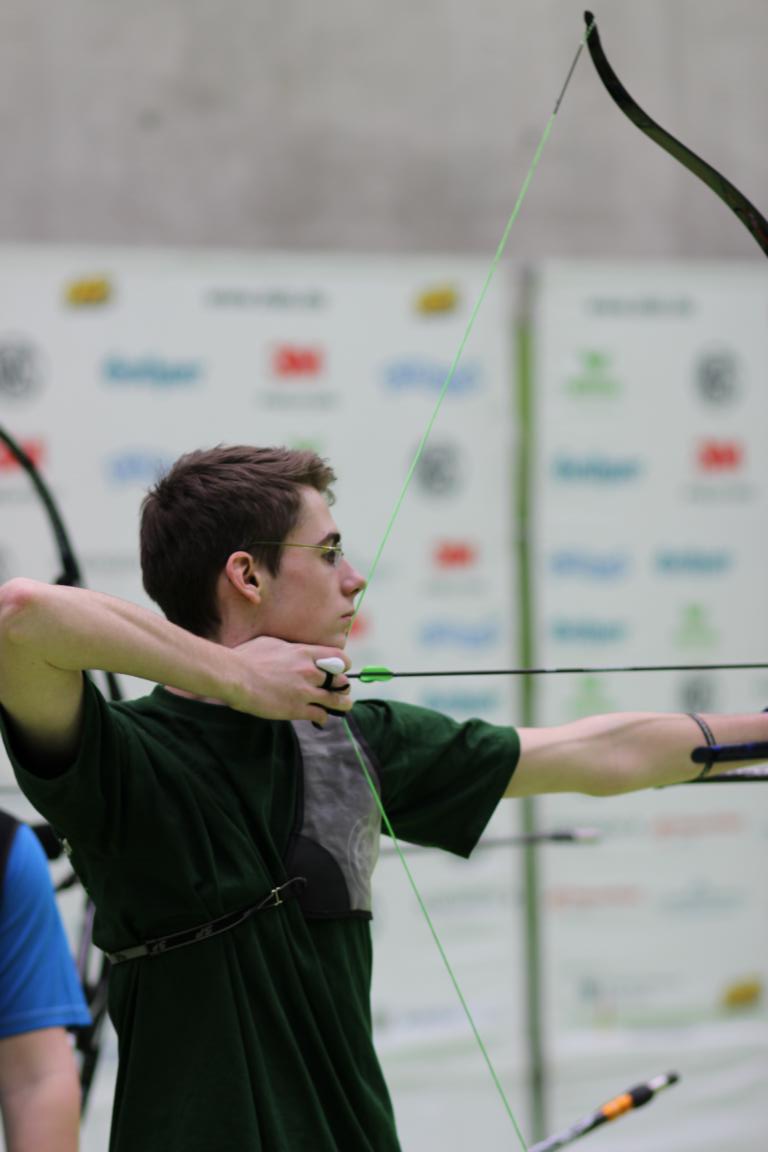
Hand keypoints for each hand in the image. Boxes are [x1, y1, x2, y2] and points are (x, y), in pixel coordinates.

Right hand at [227, 636, 351, 723]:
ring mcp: (305, 691)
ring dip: (342, 703)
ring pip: (336, 700)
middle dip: (341, 685)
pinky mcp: (297, 709)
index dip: (343, 665)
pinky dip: (323, 717)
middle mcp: (309, 671)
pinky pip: (320, 714)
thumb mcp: (272, 643)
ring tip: (344, 705)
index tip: (341, 669)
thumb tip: (290, 649)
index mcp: (304, 653)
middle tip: (339, 689)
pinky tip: (320, 718)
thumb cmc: (247, 657)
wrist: (236, 676)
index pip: (339, 657)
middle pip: (340, 680)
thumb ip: (288, 648)